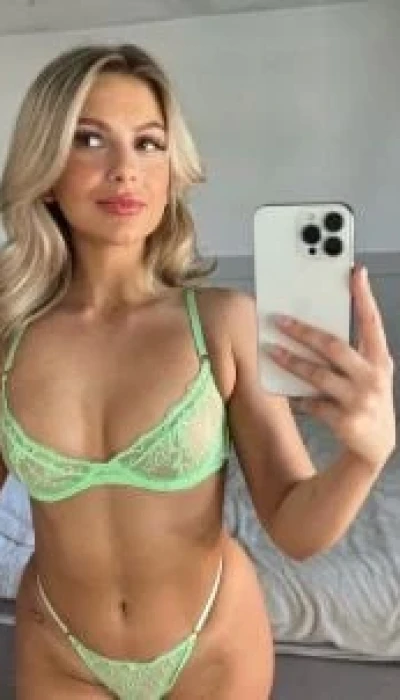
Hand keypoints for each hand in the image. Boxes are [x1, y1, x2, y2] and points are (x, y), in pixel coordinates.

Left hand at [267, 265, 395, 471]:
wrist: (376, 446)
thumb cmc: (367, 399)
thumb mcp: (368, 372)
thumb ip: (350, 352)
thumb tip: (312, 327)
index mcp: (380, 359)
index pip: (372, 321)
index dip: (364, 296)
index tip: (354, 272)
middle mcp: (373, 377)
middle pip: (334, 346)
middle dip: (303, 331)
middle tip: (279, 319)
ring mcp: (360, 399)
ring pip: (318, 374)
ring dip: (291, 361)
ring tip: (271, 350)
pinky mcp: (345, 420)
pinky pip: (312, 403)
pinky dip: (297, 396)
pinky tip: (285, 390)